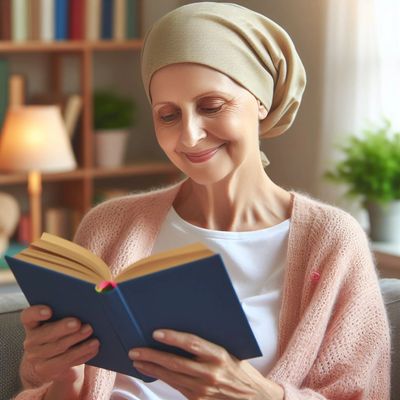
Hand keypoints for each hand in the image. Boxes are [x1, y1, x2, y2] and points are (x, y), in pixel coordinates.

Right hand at [20, 305, 99, 385]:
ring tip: (93, 337)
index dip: (36, 313)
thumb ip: (65, 314)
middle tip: (78, 323)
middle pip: (47, 334)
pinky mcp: (46, 370)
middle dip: (64, 328)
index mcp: (33, 324)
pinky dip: (82, 354)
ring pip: (59, 350)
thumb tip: (85, 307)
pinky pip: (66, 362)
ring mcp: (37, 357)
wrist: (47, 362)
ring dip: (78, 344)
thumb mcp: (56, 323)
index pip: (28, 316)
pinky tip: (94, 348)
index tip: (49, 311)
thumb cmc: (57, 334)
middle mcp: (31, 341)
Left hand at [129, 329, 283, 399]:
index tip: (156, 333)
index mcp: (220, 355)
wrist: (254, 398)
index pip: (192, 344)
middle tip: (135, 350)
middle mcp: (211, 373)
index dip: (173, 338)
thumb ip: (208, 344)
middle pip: (176, 363)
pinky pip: (176, 387)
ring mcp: (203, 390)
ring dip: (152, 369)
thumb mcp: (229, 350)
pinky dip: (162, 378)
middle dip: (153, 356)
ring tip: (137, 361)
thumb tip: (182, 332)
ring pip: (172, 377)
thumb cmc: (239, 369)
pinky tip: (151, 372)